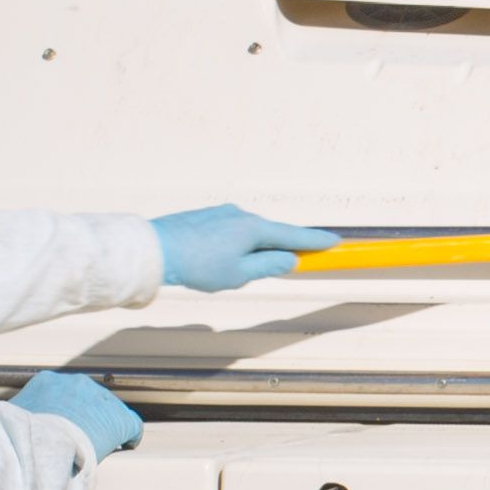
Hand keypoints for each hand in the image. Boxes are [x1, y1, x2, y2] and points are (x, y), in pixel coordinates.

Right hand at [10, 368, 140, 461]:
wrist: (42, 447)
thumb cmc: (20, 439)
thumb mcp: (9, 420)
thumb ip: (15, 417)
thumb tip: (4, 425)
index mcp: (48, 381)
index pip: (63, 393)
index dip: (65, 411)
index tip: (64, 425)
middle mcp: (76, 383)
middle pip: (87, 399)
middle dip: (85, 416)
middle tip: (81, 437)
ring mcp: (100, 399)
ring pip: (108, 411)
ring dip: (103, 426)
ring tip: (98, 444)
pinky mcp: (120, 419)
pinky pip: (131, 426)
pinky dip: (128, 436)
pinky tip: (125, 445)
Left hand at [151, 204, 337, 291]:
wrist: (155, 250)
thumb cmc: (198, 265)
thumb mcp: (239, 275)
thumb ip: (268, 266)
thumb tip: (289, 259)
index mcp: (253, 228)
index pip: (293, 237)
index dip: (315, 242)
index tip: (335, 242)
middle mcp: (240, 215)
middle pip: (270, 235)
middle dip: (277, 250)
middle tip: (287, 264)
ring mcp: (221, 213)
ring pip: (247, 235)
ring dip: (249, 252)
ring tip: (226, 273)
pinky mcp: (204, 217)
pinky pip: (229, 232)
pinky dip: (232, 247)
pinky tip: (214, 261)